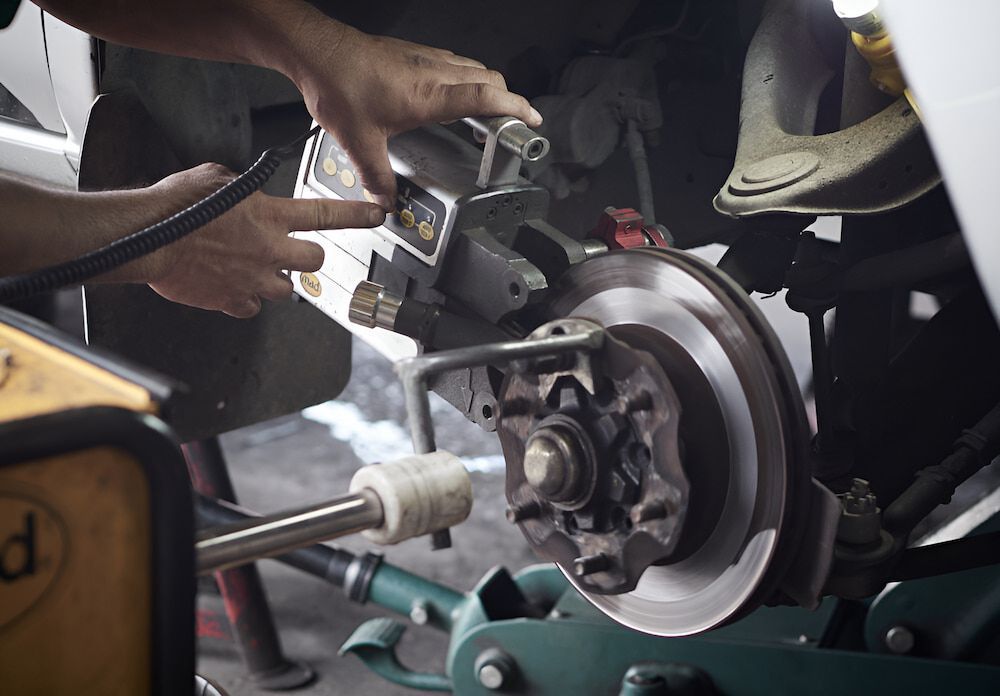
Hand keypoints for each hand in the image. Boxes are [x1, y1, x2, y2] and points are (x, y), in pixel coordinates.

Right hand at [144, 163, 384, 317]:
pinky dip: (245, 299)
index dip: (355, 215)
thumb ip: (242, 187)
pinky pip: (251, 307)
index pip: (325, 214)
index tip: (376, 215)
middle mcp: (269, 249)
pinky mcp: (232, 300)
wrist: (146, 238)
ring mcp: (253, 279)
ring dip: (276, 279)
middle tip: (294, 251)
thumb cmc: (173, 206)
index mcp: (269, 216)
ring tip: (256, 267)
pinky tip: (233, 286)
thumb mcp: (216, 178)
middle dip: (310, 256)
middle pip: (314, 260)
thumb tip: (245, 191)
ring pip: (286, 288)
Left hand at [292, 25, 541, 208]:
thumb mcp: (358, 141)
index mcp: (429, 95)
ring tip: (487, 112)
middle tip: (512, 123)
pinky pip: (453, 64)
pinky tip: (450, 95)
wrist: (317, 50)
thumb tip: (386, 200)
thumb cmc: (338, 83)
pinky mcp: (412, 54)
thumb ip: (376, 176)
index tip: (532, 120)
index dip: (515, 109)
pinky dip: (465, 79)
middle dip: (507, 100)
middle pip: (488, 79)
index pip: (487, 97)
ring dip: (487, 87)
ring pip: (472, 68)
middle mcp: (432, 72)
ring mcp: (424, 59)